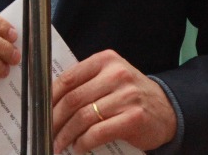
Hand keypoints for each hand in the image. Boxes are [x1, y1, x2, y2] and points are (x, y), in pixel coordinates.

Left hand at [51, 50, 177, 154]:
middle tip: (46, 132)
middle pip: (74, 99)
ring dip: (66, 134)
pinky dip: (83, 143)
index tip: (41, 111)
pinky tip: (78, 149)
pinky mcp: (133, 117)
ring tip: (59, 144)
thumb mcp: (111, 79)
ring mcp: (127, 95)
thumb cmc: (131, 96)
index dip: (50, 97)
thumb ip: (86, 84)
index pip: (69, 78)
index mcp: (106, 61)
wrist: (167, 110)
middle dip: (55, 119)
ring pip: (83, 117)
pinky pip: (98, 132)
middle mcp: (117, 74)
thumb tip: (50, 102)